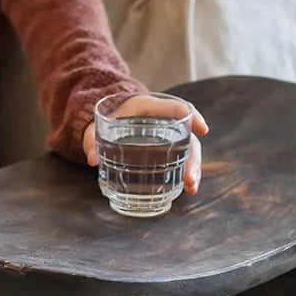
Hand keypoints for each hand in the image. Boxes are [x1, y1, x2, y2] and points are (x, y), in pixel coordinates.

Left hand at [82, 95, 208, 194]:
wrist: (111, 115)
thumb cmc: (107, 118)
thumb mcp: (96, 126)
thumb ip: (92, 139)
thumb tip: (93, 159)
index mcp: (148, 106)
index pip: (176, 108)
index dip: (192, 117)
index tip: (202, 129)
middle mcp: (164, 121)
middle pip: (187, 137)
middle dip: (192, 158)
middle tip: (190, 180)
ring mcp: (167, 136)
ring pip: (187, 150)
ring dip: (192, 169)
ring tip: (191, 188)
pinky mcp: (166, 148)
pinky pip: (180, 158)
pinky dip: (184, 172)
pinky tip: (186, 189)